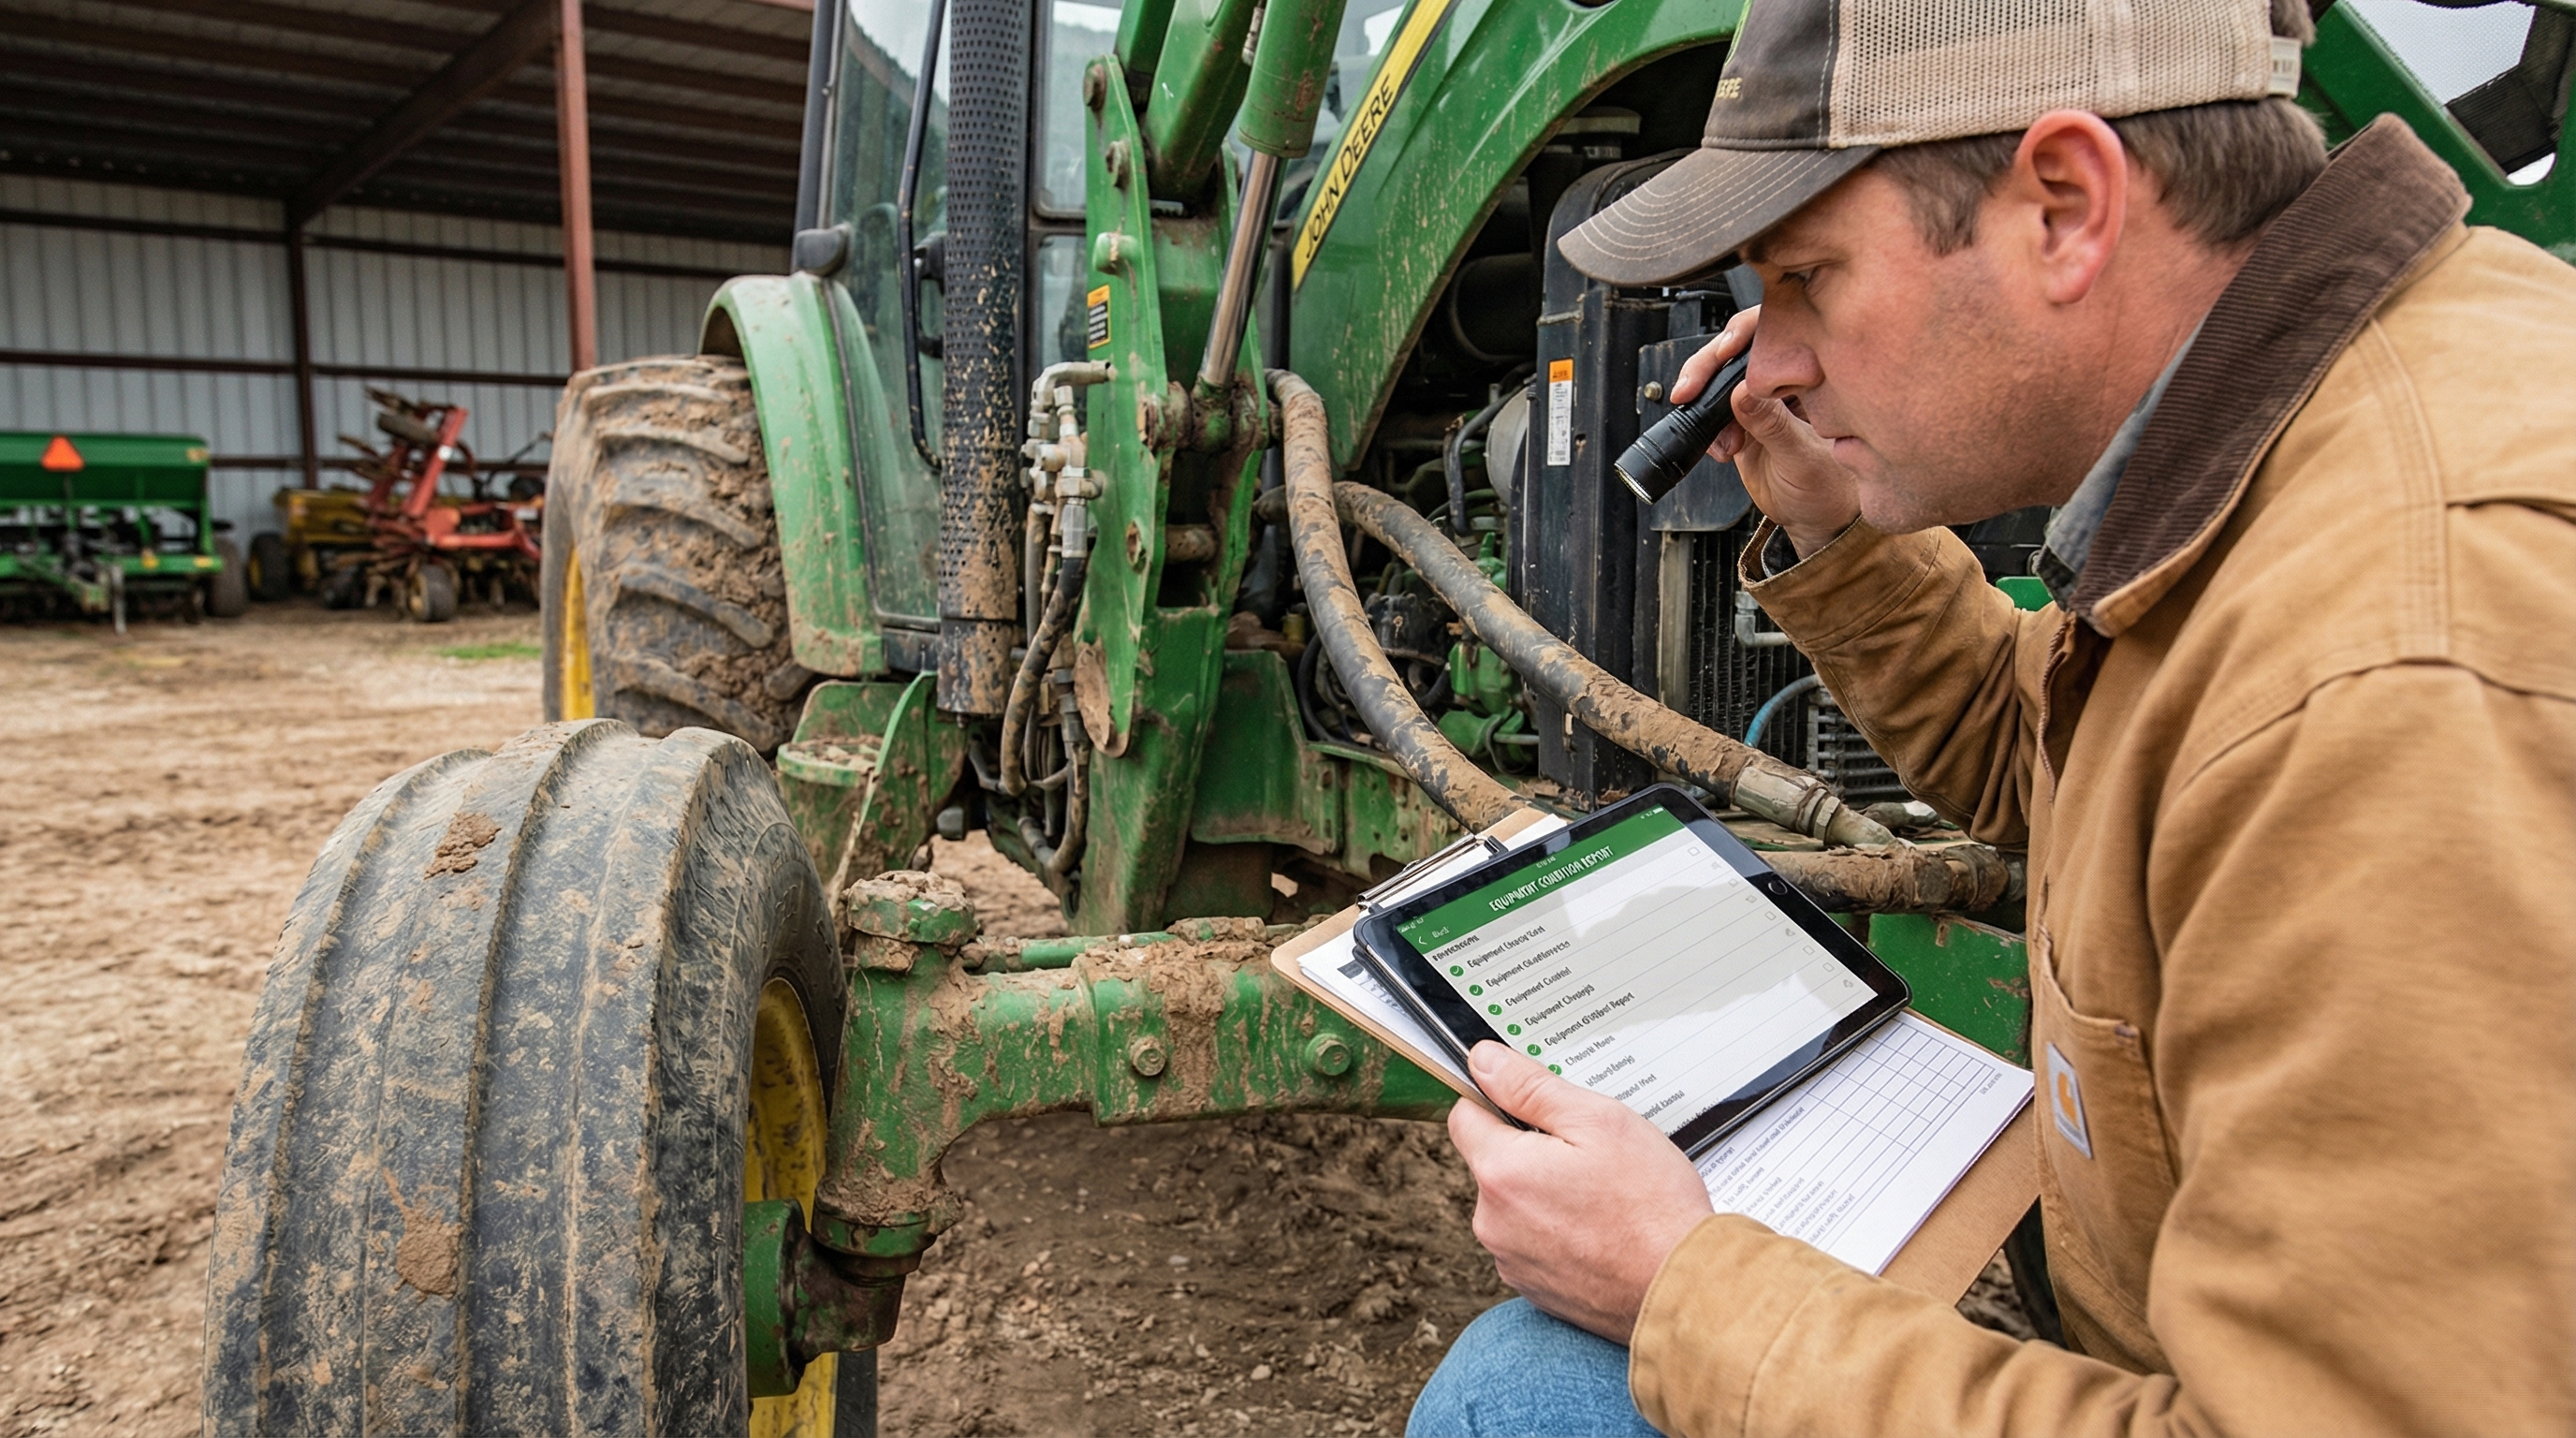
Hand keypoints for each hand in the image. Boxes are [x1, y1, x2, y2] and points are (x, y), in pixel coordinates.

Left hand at [1449, 1042, 1714, 1343]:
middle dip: (1531, 1150)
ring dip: (1545, 1194)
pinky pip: (1533, 1243)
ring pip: (1514, 1204)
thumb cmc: (1650, 1207)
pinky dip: (1559, 1232)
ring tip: (1602, 1197)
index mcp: (1501, 1172)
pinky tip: (1601, 1230)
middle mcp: (1493, 1222)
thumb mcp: (1598, 1121)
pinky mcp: (1534, 1289)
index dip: (1499, 1101)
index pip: (1465, 1115)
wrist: (1684, 1290)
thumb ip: (1531, 1087)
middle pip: (1493, 1162)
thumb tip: (1484, 1061)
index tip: (1537, 1106)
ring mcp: (1512, 1260)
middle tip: (1589, 1155)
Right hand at [1671, 308, 1858, 559]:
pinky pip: (1713, 410)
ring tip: (1719, 437)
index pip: (1776, 331)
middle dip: (1709, 366)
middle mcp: (1787, 380)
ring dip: (1704, 401)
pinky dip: (1708, 429)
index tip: (1725, 351)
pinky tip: (1721, 449)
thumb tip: (1742, 393)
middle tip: (1691, 388)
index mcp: (1813, 374)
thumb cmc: (1832, 487)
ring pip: (1720, 378)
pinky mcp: (1743, 420)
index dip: (1745, 332)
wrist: (1819, 520)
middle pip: (1738, 348)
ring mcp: (1762, 399)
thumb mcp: (1802, 457)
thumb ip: (1772, 424)